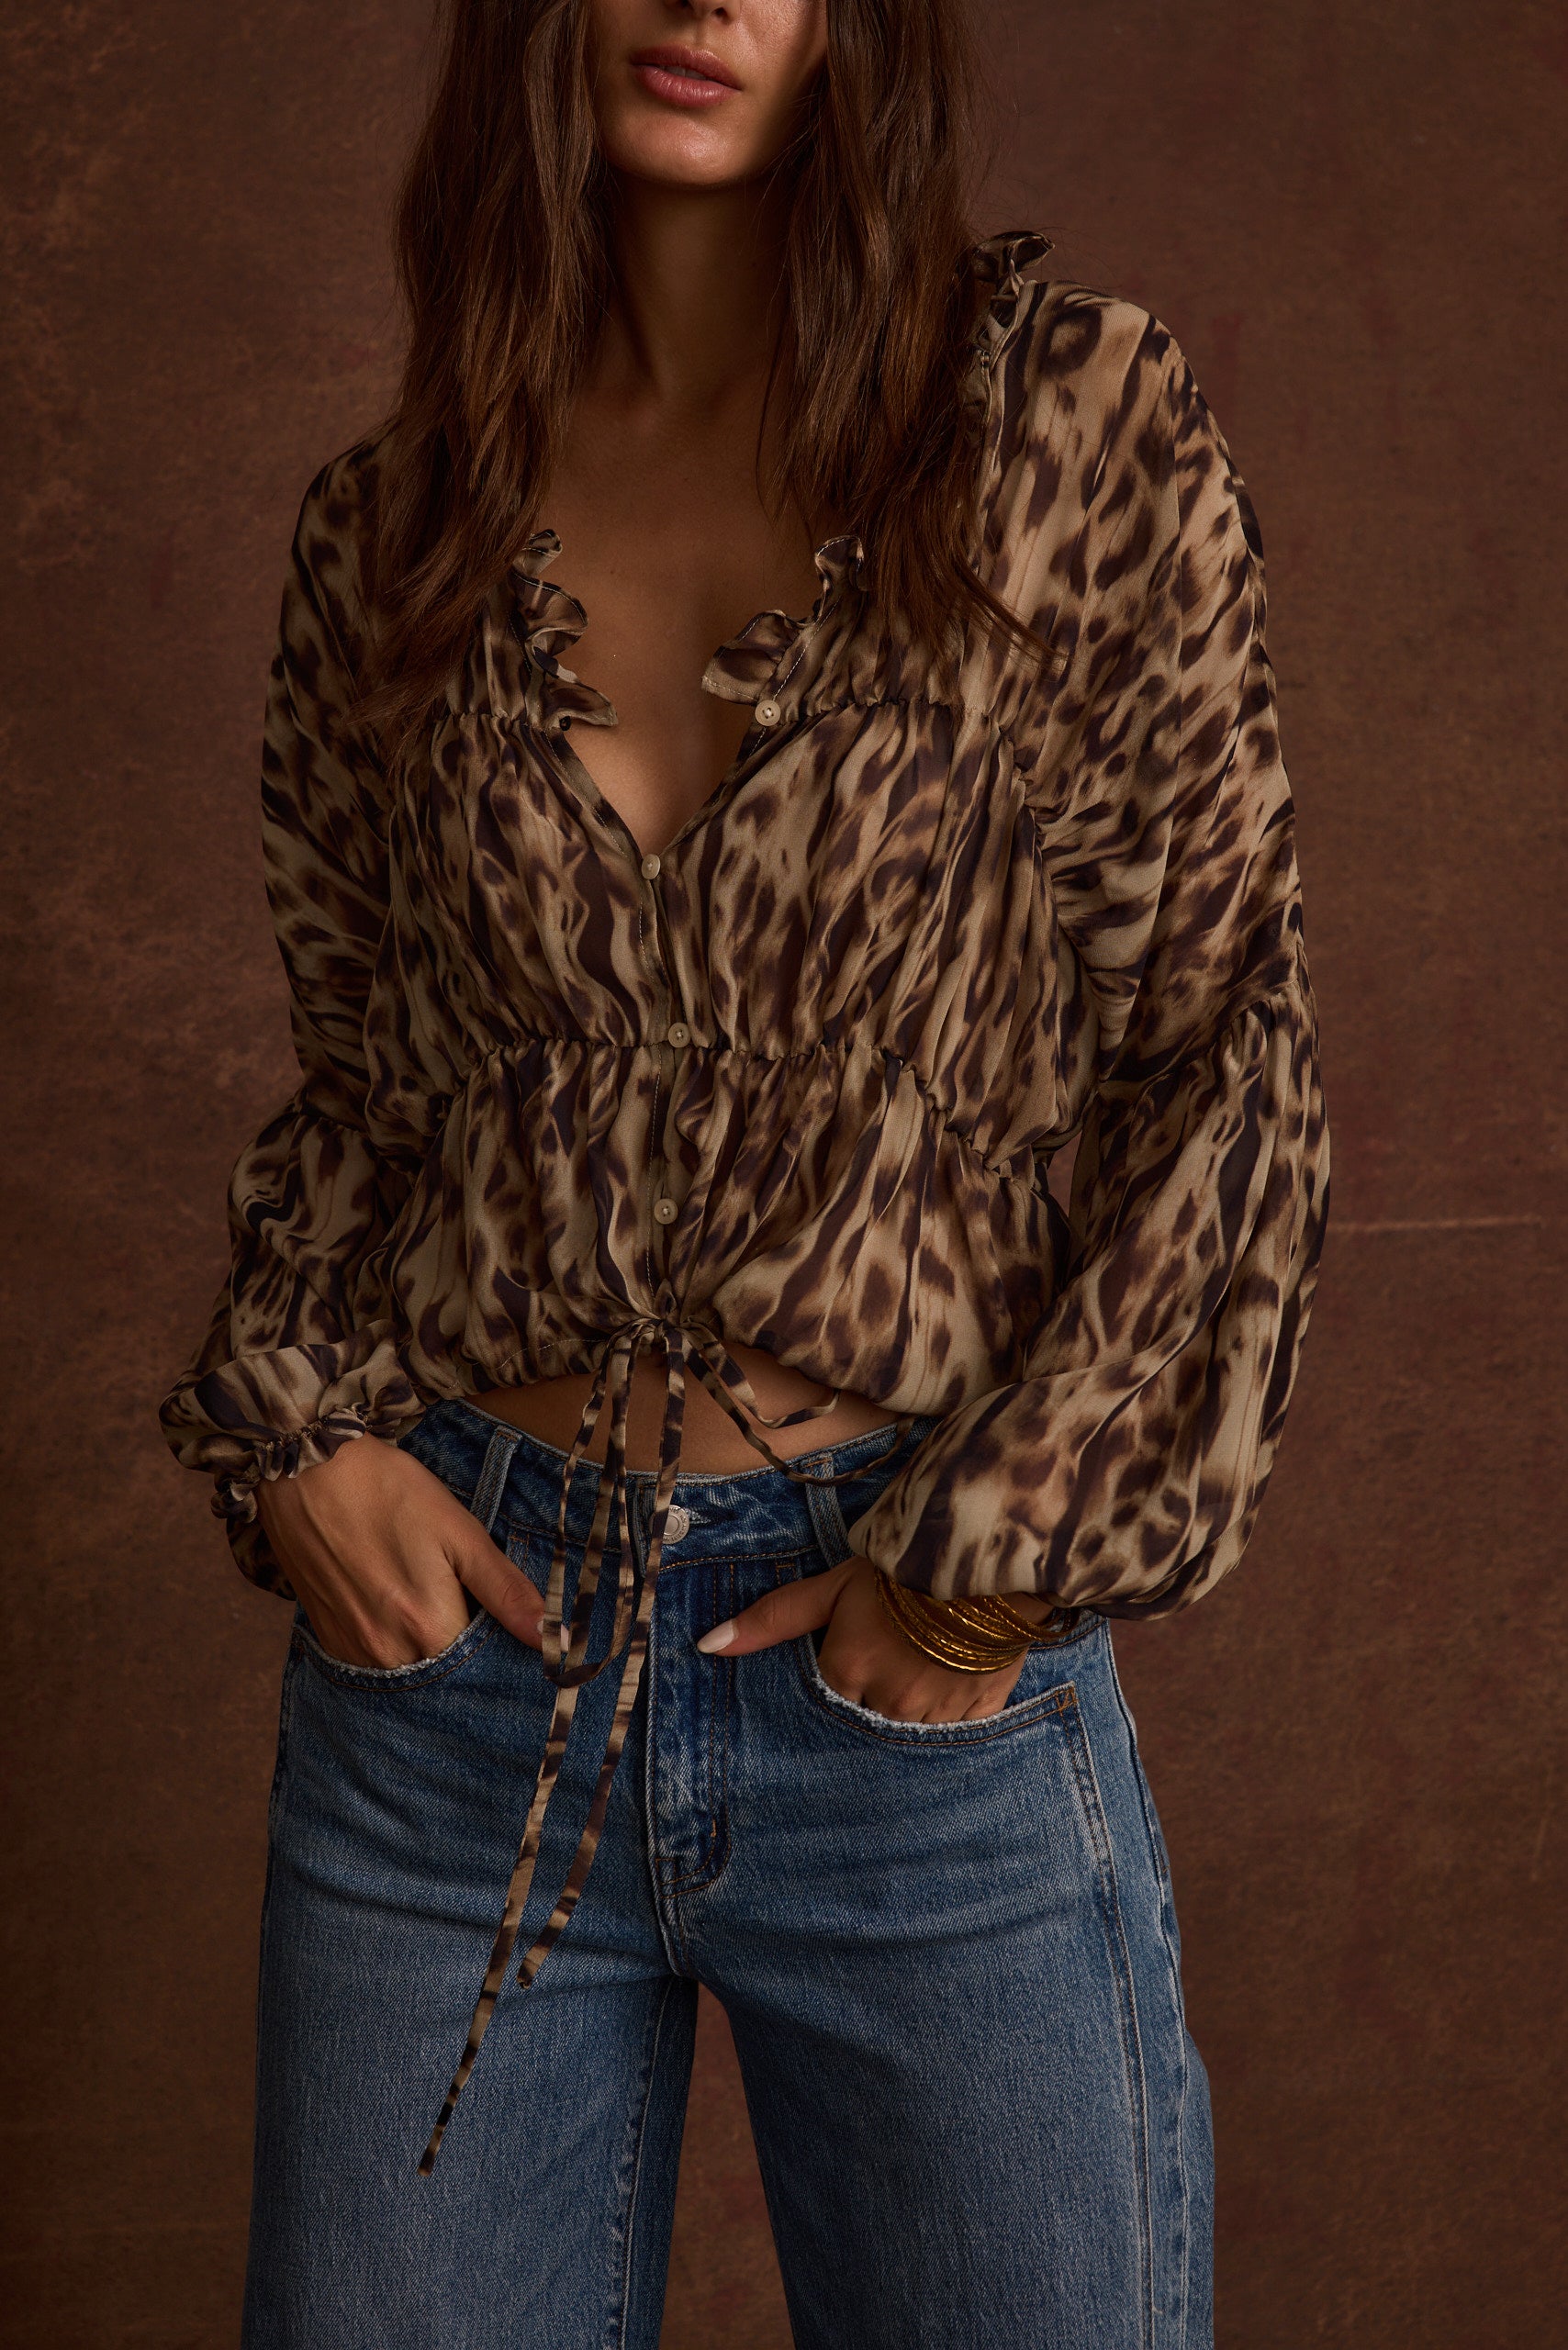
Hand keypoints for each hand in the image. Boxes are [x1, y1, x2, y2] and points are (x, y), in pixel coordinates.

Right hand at [256, 1436, 543, 1668]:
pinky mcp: (328, 1640)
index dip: (500, 1644)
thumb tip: (553, 1637)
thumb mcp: (459, 1532)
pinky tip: (396, 1604)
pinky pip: (373, 1662)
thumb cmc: (389, 1492)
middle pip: (445, 1673)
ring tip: (428, 1598)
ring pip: (409, 1670)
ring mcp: (353, 1651)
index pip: (484, 1668)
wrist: (307, 1471)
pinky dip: (394, 1644)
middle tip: (461, 1599)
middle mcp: (389, 1654)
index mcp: (429, 1628)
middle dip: (464, 1650)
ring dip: (428, 1648)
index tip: (501, 1617)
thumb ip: (504, 1590)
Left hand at [695, 1558, 1051, 1723]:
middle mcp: (888, 1702)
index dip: (838, 1683)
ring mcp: (936, 1714)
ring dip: (910, 1713)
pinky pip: (957, 1736)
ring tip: (919, 1676)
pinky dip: (952, 1718)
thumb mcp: (831, 1588)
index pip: (826, 1704)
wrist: (982, 1556)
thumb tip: (708, 1646)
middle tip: (888, 1671)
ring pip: (911, 1735)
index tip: (851, 1665)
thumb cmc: (898, 1570)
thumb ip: (773, 1620)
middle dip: (873, 1704)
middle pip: (868, 1723)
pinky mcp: (979, 1714)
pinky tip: (953, 1687)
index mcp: (848, 1673)